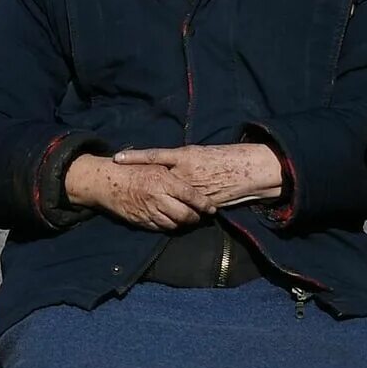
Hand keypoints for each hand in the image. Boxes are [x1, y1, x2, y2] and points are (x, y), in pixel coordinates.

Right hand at [63, 154, 203, 232]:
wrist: (107, 182)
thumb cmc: (133, 170)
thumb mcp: (155, 165)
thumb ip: (173, 176)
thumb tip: (195, 184)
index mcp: (163, 181)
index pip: (190, 196)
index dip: (204, 204)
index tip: (212, 208)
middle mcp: (158, 197)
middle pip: (185, 214)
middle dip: (195, 218)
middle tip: (200, 216)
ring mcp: (149, 211)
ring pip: (174, 224)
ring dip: (183, 224)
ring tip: (188, 220)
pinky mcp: (141, 221)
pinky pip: (161, 228)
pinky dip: (169, 226)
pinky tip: (172, 221)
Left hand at [111, 143, 284, 214]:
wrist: (249, 170)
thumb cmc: (225, 156)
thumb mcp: (200, 152)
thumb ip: (181, 158)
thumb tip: (165, 163)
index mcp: (185, 156)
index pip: (154, 156)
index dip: (135, 157)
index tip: (117, 158)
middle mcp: (186, 173)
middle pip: (157, 178)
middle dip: (142, 183)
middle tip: (124, 185)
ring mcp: (193, 190)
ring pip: (169, 197)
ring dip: (157, 201)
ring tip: (140, 203)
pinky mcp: (201, 202)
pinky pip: (184, 208)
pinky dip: (175, 211)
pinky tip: (164, 216)